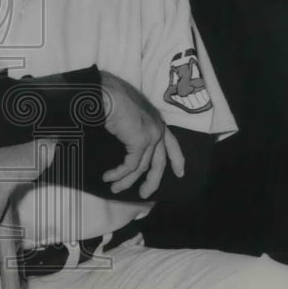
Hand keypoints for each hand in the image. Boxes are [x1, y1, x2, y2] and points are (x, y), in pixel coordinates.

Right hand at [99, 70, 184, 197]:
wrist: (107, 94)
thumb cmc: (112, 100)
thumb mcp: (127, 117)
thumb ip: (132, 130)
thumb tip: (126, 141)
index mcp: (156, 121)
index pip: (172, 144)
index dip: (177, 159)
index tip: (180, 174)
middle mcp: (158, 128)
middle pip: (159, 162)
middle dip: (152, 181)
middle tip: (145, 194)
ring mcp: (151, 136)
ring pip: (141, 167)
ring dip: (126, 180)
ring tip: (114, 189)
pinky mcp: (140, 142)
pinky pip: (130, 166)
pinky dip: (119, 174)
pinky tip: (108, 177)